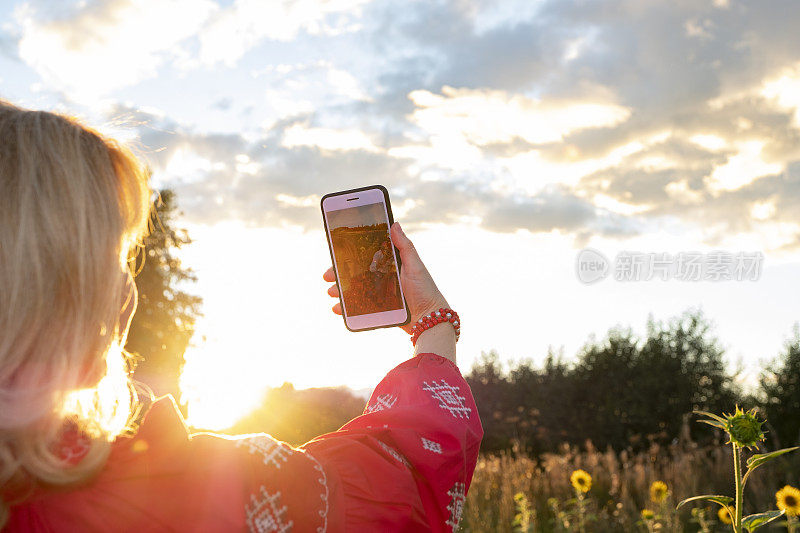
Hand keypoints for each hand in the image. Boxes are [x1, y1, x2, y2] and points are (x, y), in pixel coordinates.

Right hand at [322, 222, 448, 333]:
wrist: (429, 319)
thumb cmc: (425, 290)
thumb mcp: (415, 265)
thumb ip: (405, 246)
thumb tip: (395, 224)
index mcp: (389, 265)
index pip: (365, 257)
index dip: (349, 256)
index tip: (335, 254)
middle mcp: (382, 278)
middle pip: (355, 274)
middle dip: (338, 274)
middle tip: (326, 276)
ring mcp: (378, 294)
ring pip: (353, 290)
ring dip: (340, 291)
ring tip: (332, 293)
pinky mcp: (378, 310)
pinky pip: (358, 308)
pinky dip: (347, 308)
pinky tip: (338, 309)